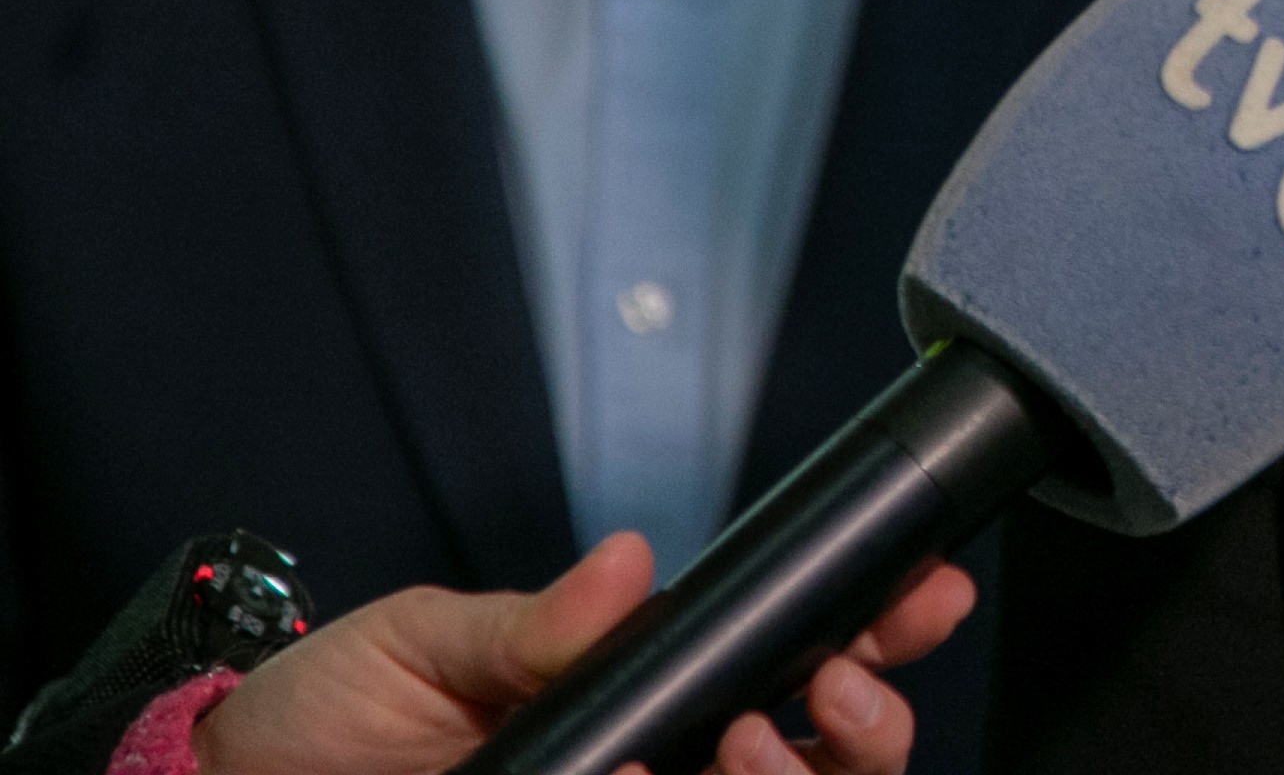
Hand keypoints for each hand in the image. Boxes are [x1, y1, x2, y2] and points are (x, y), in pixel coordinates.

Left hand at [191, 533, 973, 774]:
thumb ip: (532, 620)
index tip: (919, 599)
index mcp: (645, 690)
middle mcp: (664, 765)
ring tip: (748, 749)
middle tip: (837, 689)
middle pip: (830, 756)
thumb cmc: (327, 719)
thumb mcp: (423, 643)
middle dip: (872, 720)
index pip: (789, 660)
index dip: (876, 630)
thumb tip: (631, 565)